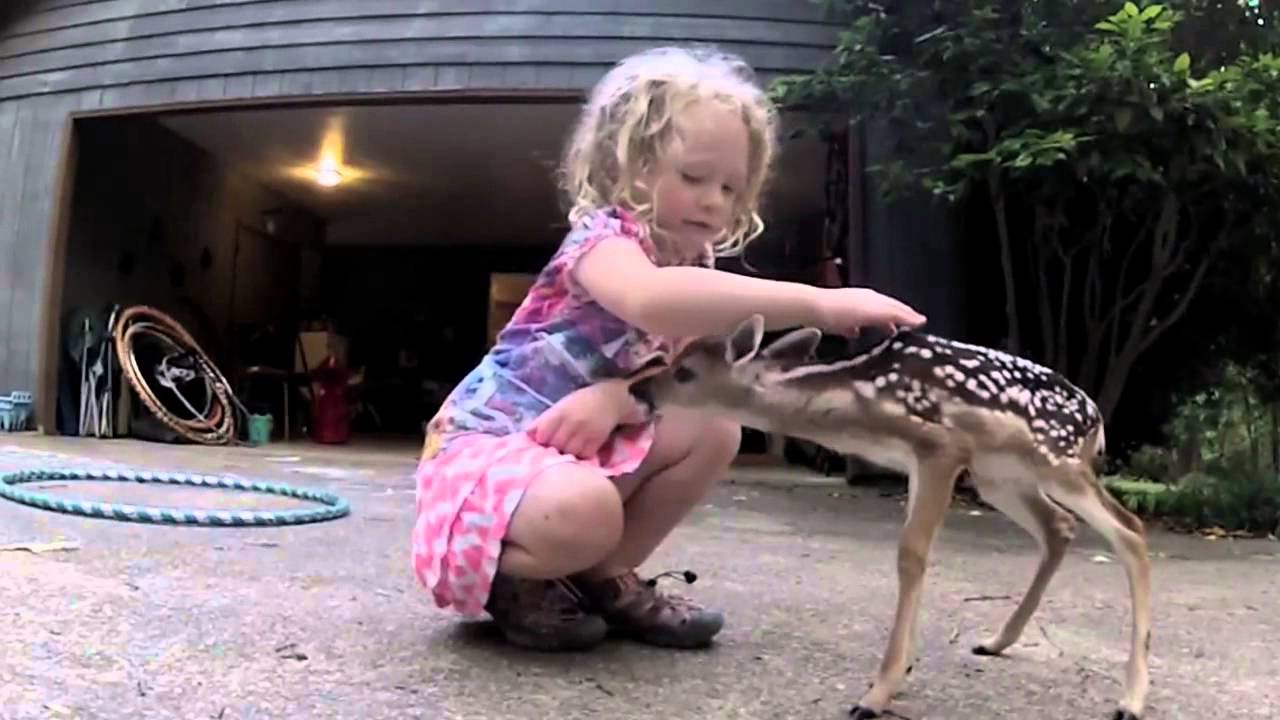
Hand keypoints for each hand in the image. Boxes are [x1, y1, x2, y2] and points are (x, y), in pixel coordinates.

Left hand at [527, 380, 647, 458]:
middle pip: (554, 445)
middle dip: (553, 448)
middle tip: (557, 446)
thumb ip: (543, 420)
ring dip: (567, 453)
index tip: (545, 440)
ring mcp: (585, 433)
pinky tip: (581, 449)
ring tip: (569, 449)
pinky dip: (580, 455)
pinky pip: (583, 455)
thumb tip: (527, 435)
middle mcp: (571, 423)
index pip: (542, 435)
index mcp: (559, 413)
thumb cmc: (580, 402)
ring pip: (568, 452)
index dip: (542, 440)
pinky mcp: (597, 441)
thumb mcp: (560, 406)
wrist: (610, 399)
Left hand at [813, 287, 926, 335]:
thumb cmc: (844, 310)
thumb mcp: (875, 312)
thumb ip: (897, 315)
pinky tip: (856, 334)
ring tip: (888, 332)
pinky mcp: (835, 317)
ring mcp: (849, 307)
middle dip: (897, 317)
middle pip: (884, 309)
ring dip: (880, 322)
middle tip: (908, 328)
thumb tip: (921, 320)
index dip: (909, 315)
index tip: (921, 323)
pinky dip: (859, 327)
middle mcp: (864, 300)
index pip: (897, 306)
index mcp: (875, 298)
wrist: (813, 308)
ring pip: (869, 315)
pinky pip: (851, 323)